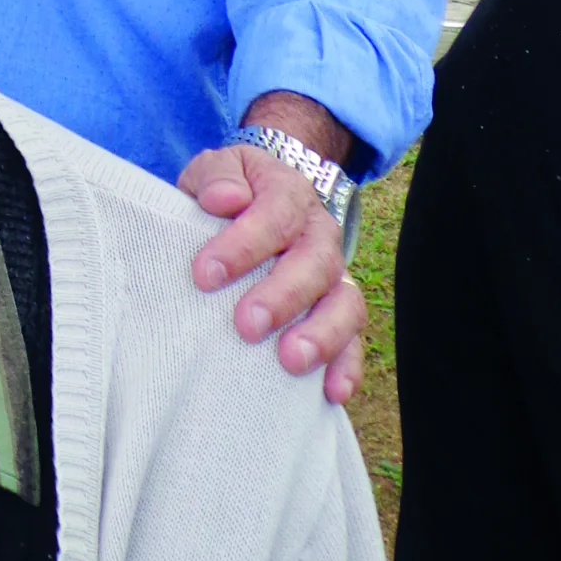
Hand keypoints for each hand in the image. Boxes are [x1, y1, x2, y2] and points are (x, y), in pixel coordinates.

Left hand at [178, 143, 366, 404]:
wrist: (258, 197)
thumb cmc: (227, 191)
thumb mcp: (215, 169)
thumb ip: (216, 177)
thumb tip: (222, 199)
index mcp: (288, 193)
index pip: (275, 215)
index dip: (243, 245)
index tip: (205, 274)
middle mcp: (319, 234)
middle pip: (315, 262)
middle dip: (282, 295)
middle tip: (246, 324)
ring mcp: (334, 275)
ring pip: (345, 302)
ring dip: (322, 333)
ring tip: (291, 360)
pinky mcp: (339, 312)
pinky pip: (355, 339)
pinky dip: (348, 365)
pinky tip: (332, 391)